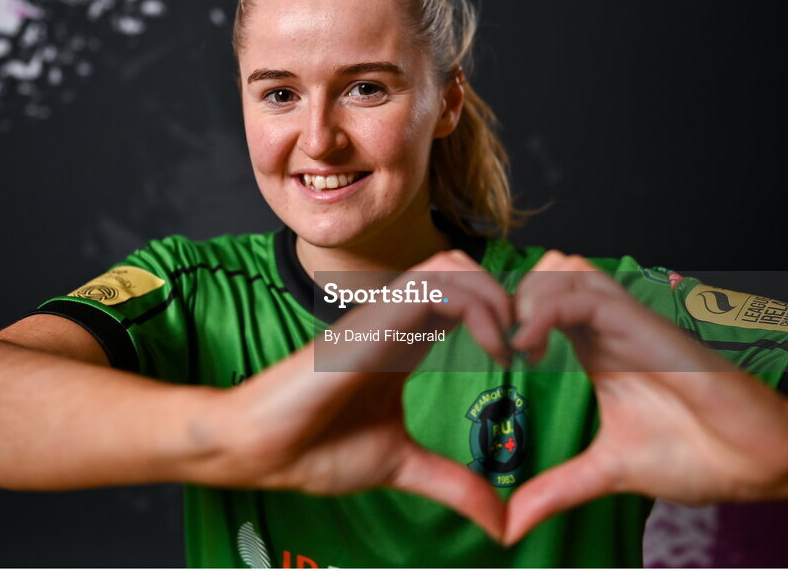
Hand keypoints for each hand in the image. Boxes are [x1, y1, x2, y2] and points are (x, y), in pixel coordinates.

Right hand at [218, 250, 514, 539]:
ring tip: (508, 347)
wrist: (260, 450)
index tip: (527, 359)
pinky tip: (489, 349)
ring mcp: (383, 315)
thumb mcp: (404, 467)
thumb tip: (501, 523)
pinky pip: (432, 286)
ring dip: (493, 296)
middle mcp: (397, 320)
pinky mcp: (370, 321)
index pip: (463, 296)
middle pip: (464, 267)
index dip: (502, 312)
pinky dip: (475, 306)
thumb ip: (455, 484)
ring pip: (451, 264)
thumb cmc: (317, 449)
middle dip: (506, 296)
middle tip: (526, 348)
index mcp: (406, 342)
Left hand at [503, 250, 787, 544]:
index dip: (505, 316)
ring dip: (526, 298)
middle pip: (544, 270)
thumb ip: (558, 487)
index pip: (539, 299)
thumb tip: (512, 524)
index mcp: (593, 348)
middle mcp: (605, 327)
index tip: (486, 359)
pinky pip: (586, 292)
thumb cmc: (695, 455)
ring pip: (562, 268)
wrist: (757, 461)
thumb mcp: (606, 470)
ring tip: (515, 348)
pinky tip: (530, 349)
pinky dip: (545, 310)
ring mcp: (625, 321)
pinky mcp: (645, 325)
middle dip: (508, 299)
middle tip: (495, 347)